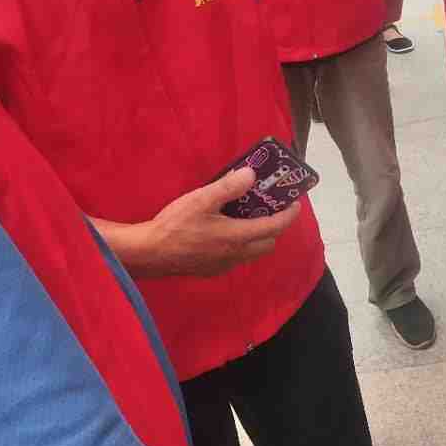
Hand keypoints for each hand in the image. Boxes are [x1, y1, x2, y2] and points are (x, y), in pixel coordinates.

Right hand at [138, 167, 300, 277]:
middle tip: (269, 208)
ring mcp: (224, 265)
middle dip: (275, 226)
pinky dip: (241, 244)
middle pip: (268, 243)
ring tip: (247, 216)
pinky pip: (236, 257)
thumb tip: (251, 175)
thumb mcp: (202, 199)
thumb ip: (228, 187)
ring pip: (252, 252)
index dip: (289, 214)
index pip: (275, 227)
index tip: (295, 202)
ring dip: (257, 236)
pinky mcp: (212, 270)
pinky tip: (225, 231)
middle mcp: (236, 255)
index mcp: (237, 237)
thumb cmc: (175, 224)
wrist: (150, 253)